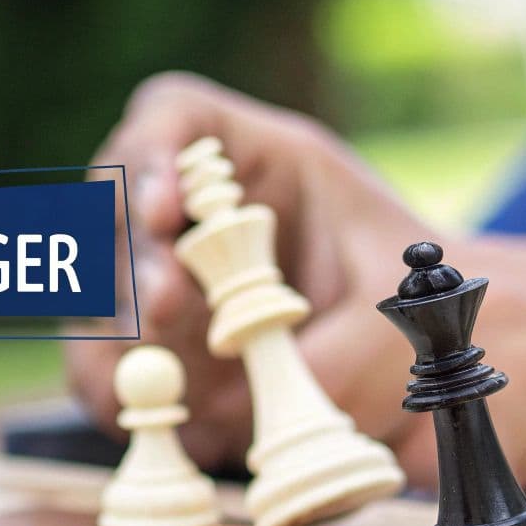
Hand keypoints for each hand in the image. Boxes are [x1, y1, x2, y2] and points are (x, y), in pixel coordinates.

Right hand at [67, 72, 432, 469]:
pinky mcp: (155, 343)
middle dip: (135, 254)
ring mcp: (167, 274)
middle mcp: (200, 209)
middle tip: (169, 305)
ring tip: (159, 370)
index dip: (154, 154)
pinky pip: (100, 359)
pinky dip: (110, 385)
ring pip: (100, 282)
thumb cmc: (415, 310)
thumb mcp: (397, 306)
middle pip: (120, 200)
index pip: (177, 118)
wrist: (426, 361)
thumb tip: (249, 390)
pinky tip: (148, 406)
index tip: (167, 211)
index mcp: (265, 159)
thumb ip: (336, 346)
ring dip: (116, 322)